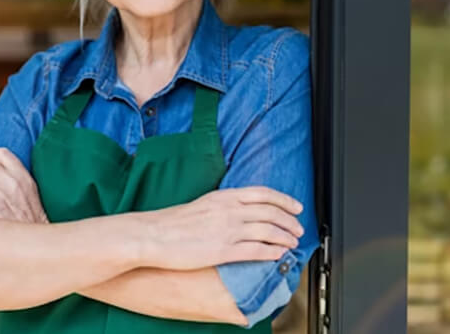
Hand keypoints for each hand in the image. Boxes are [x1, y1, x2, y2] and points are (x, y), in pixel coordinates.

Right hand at [142, 186, 304, 269]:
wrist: (152, 235)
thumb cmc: (171, 223)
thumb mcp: (201, 205)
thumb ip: (222, 206)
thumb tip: (238, 212)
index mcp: (223, 197)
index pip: (263, 194)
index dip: (284, 200)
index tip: (295, 207)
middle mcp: (229, 210)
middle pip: (270, 212)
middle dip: (290, 221)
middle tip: (298, 228)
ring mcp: (227, 230)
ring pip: (268, 231)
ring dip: (285, 237)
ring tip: (292, 243)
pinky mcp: (223, 250)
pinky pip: (255, 250)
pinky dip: (271, 252)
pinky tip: (278, 256)